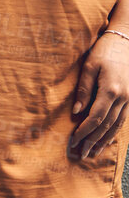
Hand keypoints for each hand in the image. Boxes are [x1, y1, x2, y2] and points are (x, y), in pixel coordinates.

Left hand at [71, 28, 128, 159]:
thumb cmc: (104, 51)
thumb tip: (75, 112)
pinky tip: (106, 140)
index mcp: (111, 90)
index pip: (95, 118)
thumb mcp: (89, 66)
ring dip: (103, 141)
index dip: (84, 131)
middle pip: (106, 126)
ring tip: (92, 153)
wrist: (126, 42)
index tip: (73, 141)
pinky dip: (113, 133)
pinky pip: (122, 121)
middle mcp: (123, 98)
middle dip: (92, 141)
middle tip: (80, 154)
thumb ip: (83, 89)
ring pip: (116, 126)